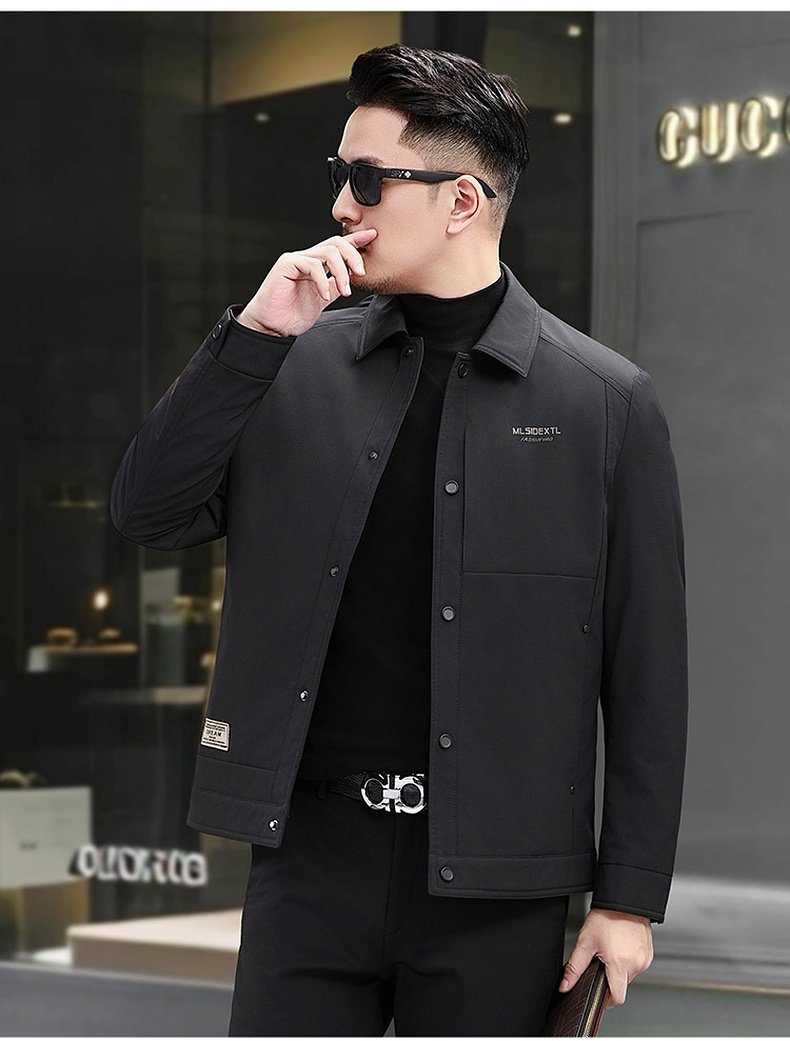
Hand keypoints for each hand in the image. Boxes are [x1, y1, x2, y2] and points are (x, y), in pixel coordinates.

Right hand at [236, 229, 377, 336]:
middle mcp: (307, 258)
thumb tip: (351, 280)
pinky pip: (311, 265)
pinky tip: (324, 295)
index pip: (338, 247)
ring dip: (341, 272)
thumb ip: (335, 287)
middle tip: (361, 272)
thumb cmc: (291, 314)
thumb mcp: (322, 299)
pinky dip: (322, 280)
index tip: (372, 237)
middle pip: (335, 243)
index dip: (355, 241)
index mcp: (316, 265)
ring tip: (345, 290)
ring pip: (327, 252)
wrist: (271, 327)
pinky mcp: (286, 265)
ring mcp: (296, 260)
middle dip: (353, 255)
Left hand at [558, 908, 652, 1007]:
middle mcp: (636, 964)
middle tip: (601, 960)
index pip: (617, 998)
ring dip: (619, 968)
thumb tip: (565, 985)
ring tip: (611, 949)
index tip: (599, 994)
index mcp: (620, 964)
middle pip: (621, 985)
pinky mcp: (649, 953)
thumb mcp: (585, 942)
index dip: (606, 1000)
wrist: (623, 900)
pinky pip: (637, 965)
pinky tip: (621, 946)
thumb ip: (575, 967)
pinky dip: (628, 960)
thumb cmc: (606, 917)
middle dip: (610, 977)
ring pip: (629, 975)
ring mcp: (644, 959)